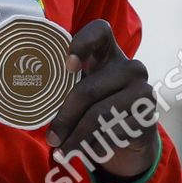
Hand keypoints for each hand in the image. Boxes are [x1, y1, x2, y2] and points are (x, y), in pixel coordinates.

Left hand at [46, 20, 158, 179]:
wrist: (129, 139)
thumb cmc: (96, 108)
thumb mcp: (82, 93)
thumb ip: (66, 88)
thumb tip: (32, 100)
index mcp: (108, 53)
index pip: (100, 30)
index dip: (82, 43)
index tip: (67, 65)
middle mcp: (130, 68)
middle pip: (89, 89)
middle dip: (65, 117)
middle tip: (51, 138)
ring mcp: (143, 91)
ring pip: (100, 114)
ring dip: (77, 137)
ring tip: (63, 151)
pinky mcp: (148, 118)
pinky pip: (114, 133)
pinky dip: (96, 146)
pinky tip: (88, 152)